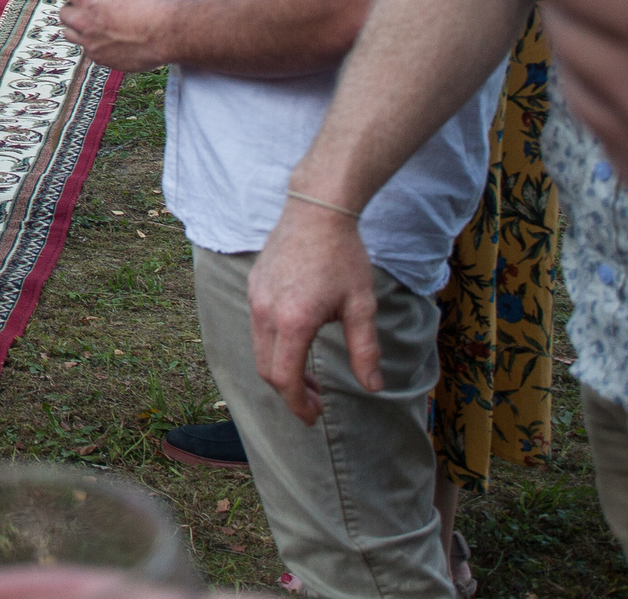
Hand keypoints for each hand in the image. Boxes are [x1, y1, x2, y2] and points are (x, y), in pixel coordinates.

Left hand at [46, 0, 177, 71]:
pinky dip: (95, 45)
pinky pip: (88, 51)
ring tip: (96, 26)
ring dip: (78, 29)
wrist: (168, 34)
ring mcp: (89, 42)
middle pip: (62, 13)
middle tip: (87, 9)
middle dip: (72, 10)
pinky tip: (112, 42)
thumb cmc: (152, 6)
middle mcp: (82, 20)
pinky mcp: (99, 59)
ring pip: (69, 34)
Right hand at [248, 197, 382, 424]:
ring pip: (259, 348)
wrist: (316, 211)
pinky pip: (257, 325)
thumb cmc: (343, 257)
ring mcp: (256, 297)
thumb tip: (373, 388)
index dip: (298, 404)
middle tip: (315, 402)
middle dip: (289, 392)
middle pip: (266, 369)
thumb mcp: (361, 306)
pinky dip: (274, 345)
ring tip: (307, 376)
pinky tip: (297, 340)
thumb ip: (365, 351)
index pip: (284, 378)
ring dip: (281, 368)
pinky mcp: (254, 285)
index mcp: (293, 321)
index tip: (314, 417)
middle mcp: (266, 312)